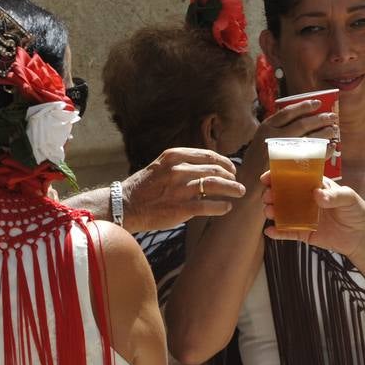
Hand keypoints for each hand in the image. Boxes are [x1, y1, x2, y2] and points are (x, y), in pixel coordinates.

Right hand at [121, 147, 244, 231]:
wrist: (125, 205)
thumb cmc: (144, 187)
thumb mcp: (160, 166)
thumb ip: (181, 164)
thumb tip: (207, 169)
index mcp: (174, 156)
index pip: (208, 155)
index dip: (224, 162)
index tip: (232, 168)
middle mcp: (178, 169)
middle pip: (215, 169)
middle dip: (231, 176)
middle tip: (238, 182)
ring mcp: (179, 189)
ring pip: (215, 185)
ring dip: (231, 188)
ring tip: (239, 192)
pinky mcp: (180, 208)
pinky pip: (208, 206)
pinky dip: (221, 207)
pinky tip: (227, 207)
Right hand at [242, 100, 338, 176]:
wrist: (248, 181)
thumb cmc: (258, 159)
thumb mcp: (261, 138)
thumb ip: (277, 129)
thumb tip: (302, 118)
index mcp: (266, 127)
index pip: (288, 112)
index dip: (304, 106)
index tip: (318, 103)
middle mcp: (273, 137)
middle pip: (301, 124)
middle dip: (320, 119)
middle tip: (332, 117)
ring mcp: (281, 152)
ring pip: (308, 138)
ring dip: (323, 133)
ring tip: (333, 130)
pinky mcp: (288, 167)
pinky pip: (310, 156)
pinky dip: (323, 151)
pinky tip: (330, 147)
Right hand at [262, 174, 364, 257]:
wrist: (362, 237)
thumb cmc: (357, 212)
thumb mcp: (349, 198)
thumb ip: (334, 195)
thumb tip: (317, 194)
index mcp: (315, 186)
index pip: (295, 178)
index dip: (279, 176)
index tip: (268, 177)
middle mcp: (306, 200)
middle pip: (283, 194)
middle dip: (272, 193)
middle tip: (268, 196)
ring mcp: (303, 217)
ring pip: (282, 213)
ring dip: (272, 211)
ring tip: (269, 211)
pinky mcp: (304, 233)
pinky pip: (287, 232)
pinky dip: (278, 232)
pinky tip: (270, 231)